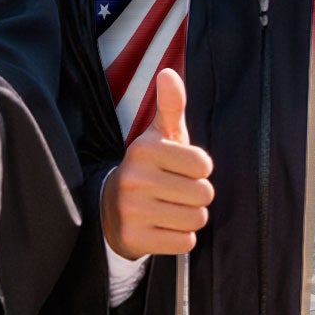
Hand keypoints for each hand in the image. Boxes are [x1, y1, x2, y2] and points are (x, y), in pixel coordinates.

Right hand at [101, 68, 212, 256]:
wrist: (110, 209)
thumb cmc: (148, 168)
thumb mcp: (159, 136)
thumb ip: (170, 106)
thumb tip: (169, 72)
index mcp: (144, 149)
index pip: (204, 165)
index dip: (199, 170)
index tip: (180, 170)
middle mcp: (134, 178)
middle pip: (204, 194)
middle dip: (196, 196)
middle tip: (175, 193)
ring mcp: (132, 210)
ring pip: (196, 219)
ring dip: (190, 217)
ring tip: (170, 209)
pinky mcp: (134, 238)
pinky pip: (185, 242)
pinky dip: (180, 238)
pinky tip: (163, 227)